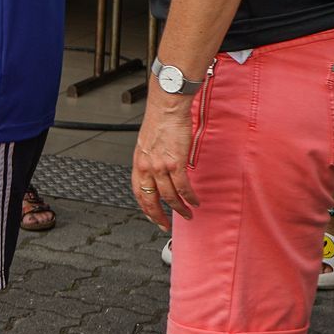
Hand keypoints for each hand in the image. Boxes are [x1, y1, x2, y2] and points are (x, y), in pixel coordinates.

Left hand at [132, 95, 197, 228]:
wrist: (166, 107)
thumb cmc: (159, 121)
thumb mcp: (147, 143)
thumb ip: (150, 159)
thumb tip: (156, 171)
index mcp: (138, 162)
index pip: (138, 191)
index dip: (145, 207)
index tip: (151, 216)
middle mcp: (146, 166)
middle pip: (150, 199)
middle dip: (158, 216)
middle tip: (165, 226)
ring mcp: (160, 166)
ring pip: (169, 197)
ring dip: (179, 209)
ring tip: (187, 215)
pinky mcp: (175, 163)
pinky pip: (183, 188)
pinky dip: (189, 198)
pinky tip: (194, 202)